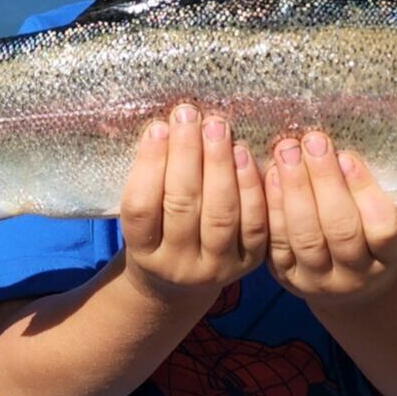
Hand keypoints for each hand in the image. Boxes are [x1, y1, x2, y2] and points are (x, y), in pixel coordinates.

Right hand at [120, 104, 268, 303]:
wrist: (182, 280)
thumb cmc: (159, 230)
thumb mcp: (143, 215)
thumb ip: (149, 179)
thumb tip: (166, 124)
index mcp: (143, 254)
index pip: (141, 209)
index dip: (150, 166)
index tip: (158, 127)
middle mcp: (178, 266)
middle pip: (182, 207)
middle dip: (187, 155)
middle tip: (189, 115)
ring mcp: (216, 268)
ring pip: (221, 215)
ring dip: (220, 166)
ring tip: (217, 128)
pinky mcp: (249, 263)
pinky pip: (255, 224)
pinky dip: (251, 187)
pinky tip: (244, 153)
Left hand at [265, 132, 396, 307]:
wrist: (346, 285)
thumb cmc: (366, 236)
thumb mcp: (380, 220)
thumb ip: (369, 191)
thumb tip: (342, 146)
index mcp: (386, 260)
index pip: (382, 230)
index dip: (365, 192)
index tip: (348, 156)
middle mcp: (353, 277)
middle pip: (340, 231)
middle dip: (325, 182)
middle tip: (313, 142)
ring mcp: (317, 280)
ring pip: (305, 237)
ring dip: (295, 189)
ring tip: (289, 151)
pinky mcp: (286, 276)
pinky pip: (276, 242)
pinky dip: (273, 206)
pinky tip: (270, 175)